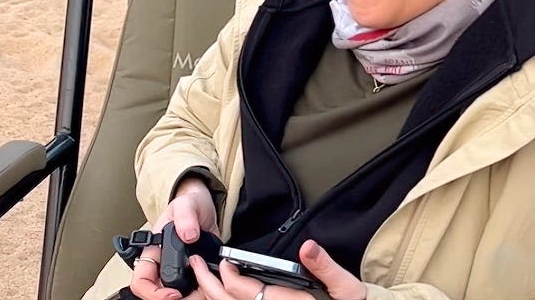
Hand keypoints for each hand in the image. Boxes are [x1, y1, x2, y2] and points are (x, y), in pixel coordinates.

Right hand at [128, 179, 220, 299]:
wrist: (204, 208)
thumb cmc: (189, 206)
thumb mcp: (186, 205)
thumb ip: (185, 217)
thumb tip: (188, 235)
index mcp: (153, 252)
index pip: (141, 281)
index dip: (154, 293)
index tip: (173, 293)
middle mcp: (162, 266)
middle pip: (160, 294)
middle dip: (180, 298)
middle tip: (198, 293)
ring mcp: (178, 273)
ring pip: (180, 297)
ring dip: (195, 296)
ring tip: (208, 286)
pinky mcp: (194, 277)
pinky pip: (195, 292)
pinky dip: (205, 292)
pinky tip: (214, 283)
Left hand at [187, 239, 366, 299]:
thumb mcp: (347, 289)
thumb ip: (326, 268)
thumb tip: (308, 248)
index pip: (242, 291)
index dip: (227, 275)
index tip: (223, 261)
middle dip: (208, 284)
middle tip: (196, 265)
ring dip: (213, 294)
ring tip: (201, 277)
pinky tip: (219, 292)